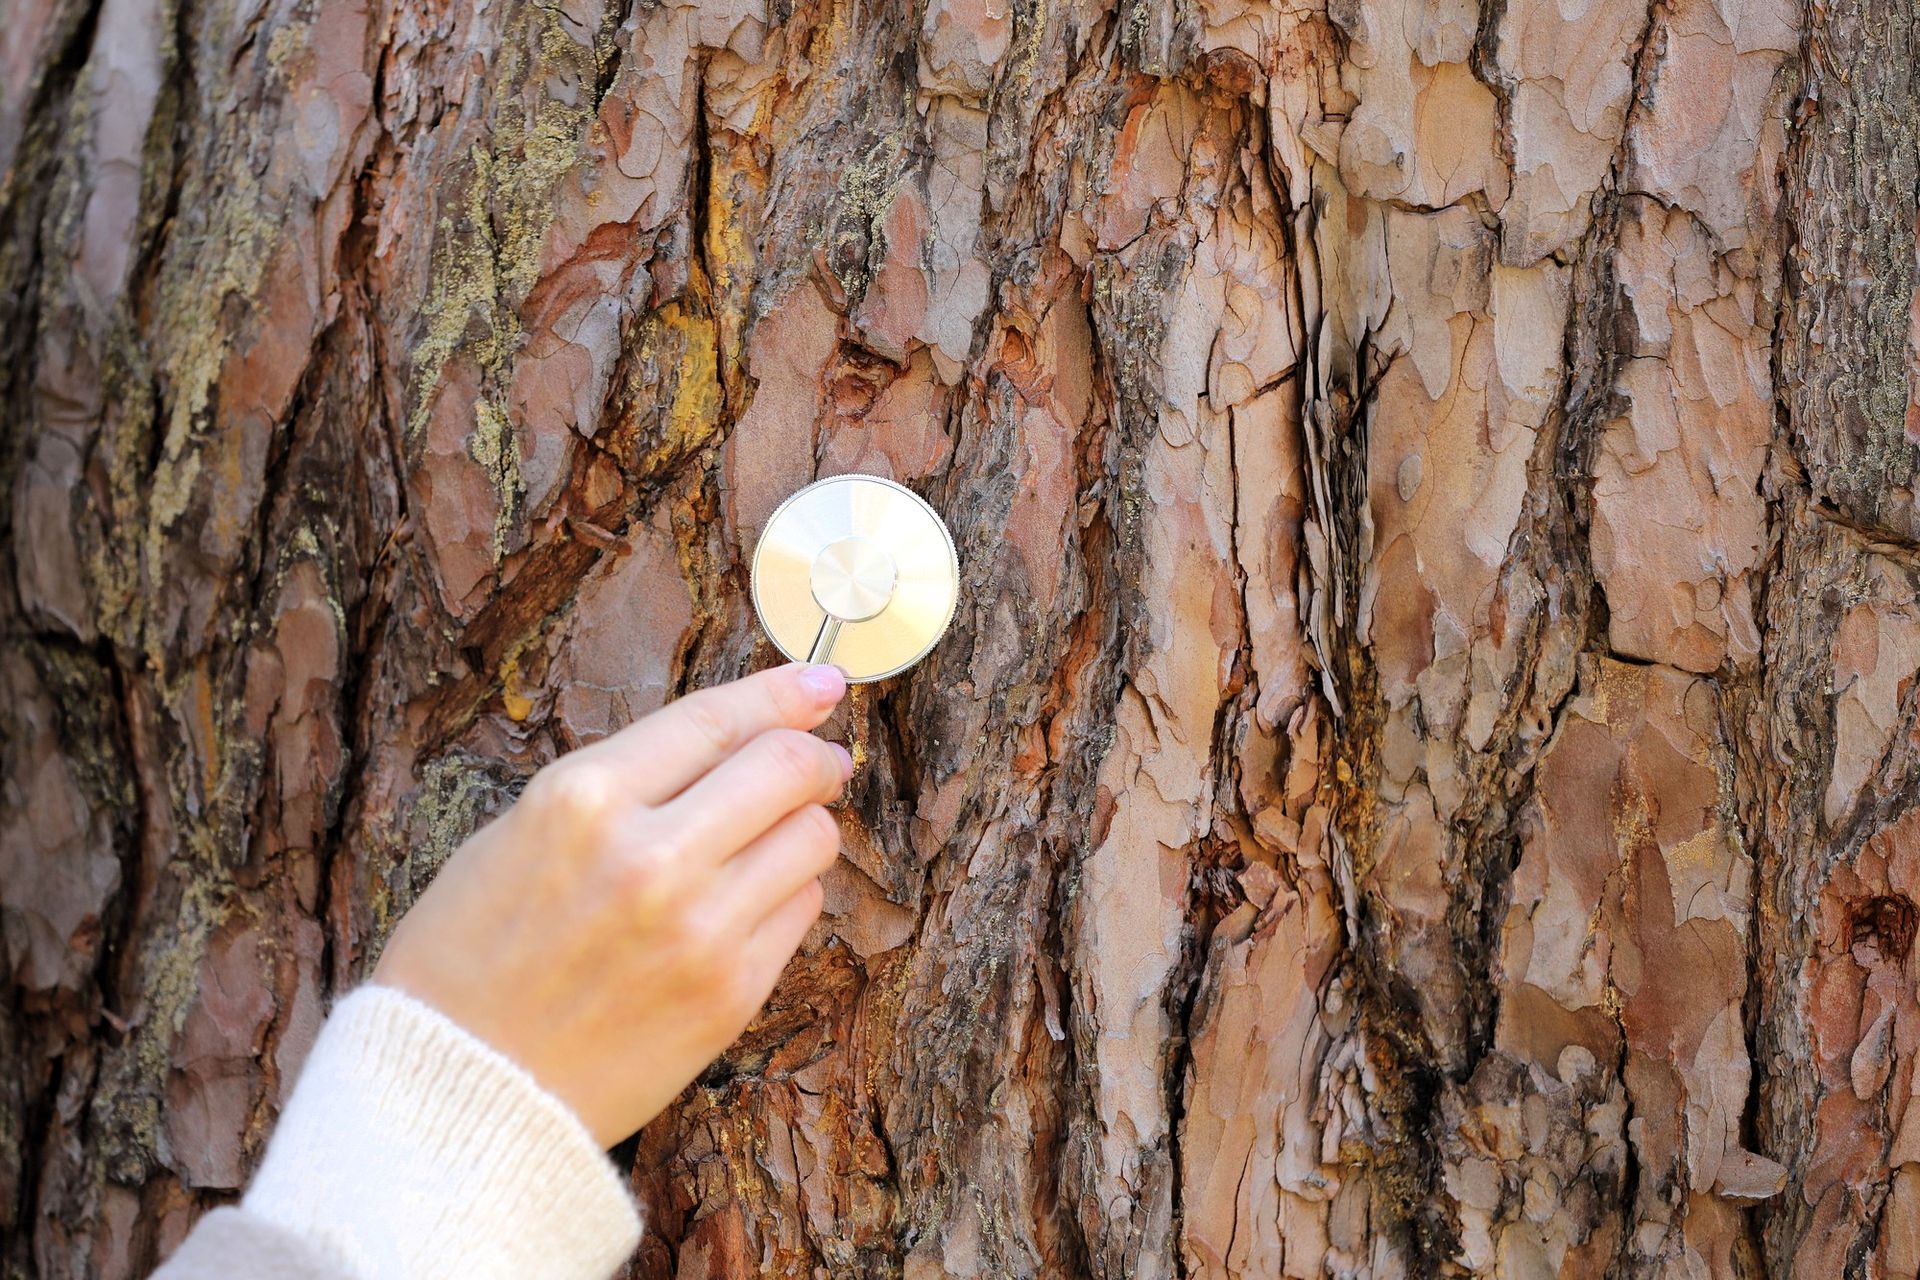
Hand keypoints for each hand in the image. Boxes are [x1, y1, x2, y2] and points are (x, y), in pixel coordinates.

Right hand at [372, 662, 851, 1146]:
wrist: (461, 1088)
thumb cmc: (472, 957)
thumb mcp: (522, 831)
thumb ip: (626, 782)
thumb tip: (730, 739)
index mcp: (583, 799)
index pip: (717, 719)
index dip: (781, 693)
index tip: (819, 682)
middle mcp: (650, 857)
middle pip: (786, 768)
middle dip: (814, 754)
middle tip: (820, 760)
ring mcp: (699, 929)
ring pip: (811, 838)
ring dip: (803, 826)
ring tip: (771, 838)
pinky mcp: (731, 992)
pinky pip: (802, 910)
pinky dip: (788, 894)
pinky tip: (748, 902)